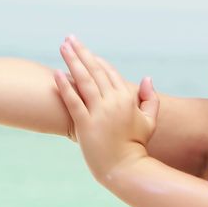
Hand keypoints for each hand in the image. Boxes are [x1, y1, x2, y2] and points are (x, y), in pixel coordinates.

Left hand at [54, 35, 158, 180]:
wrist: (125, 168)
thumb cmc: (137, 144)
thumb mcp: (150, 120)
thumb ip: (150, 98)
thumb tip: (147, 78)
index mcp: (127, 98)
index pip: (110, 72)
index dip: (97, 60)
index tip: (86, 51)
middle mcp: (112, 102)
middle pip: (94, 70)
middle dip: (81, 52)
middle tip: (69, 38)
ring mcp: (98, 113)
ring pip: (83, 81)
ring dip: (71, 61)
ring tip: (62, 47)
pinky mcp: (85, 124)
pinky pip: (73, 101)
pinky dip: (64, 86)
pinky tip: (56, 73)